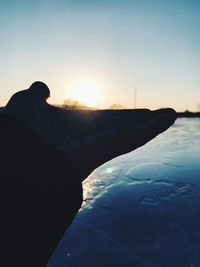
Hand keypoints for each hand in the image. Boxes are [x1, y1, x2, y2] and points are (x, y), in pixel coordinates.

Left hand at [2, 82, 176, 180]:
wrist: (18, 150)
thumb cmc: (19, 128)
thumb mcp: (28, 101)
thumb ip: (38, 93)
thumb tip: (43, 88)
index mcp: (78, 125)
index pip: (109, 118)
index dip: (126, 115)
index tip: (140, 112)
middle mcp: (92, 136)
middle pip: (126, 126)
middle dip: (145, 120)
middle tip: (164, 113)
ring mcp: (101, 144)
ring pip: (135, 132)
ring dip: (155, 124)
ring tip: (172, 114)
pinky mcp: (107, 149)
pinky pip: (135, 139)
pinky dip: (152, 130)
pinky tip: (167, 120)